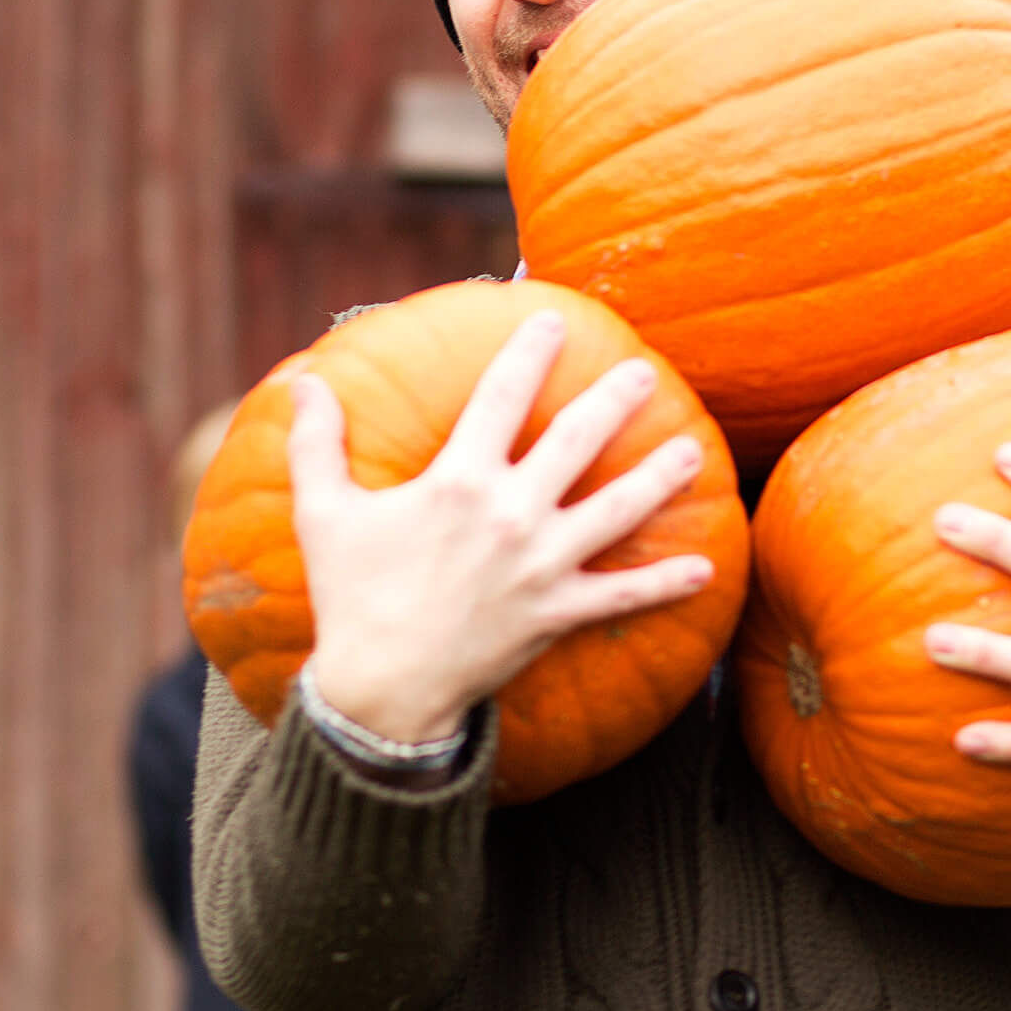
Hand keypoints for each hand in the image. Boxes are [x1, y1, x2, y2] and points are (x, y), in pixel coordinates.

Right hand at [291, 309, 714, 746]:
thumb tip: (303, 381)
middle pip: (577, 440)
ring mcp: (541, 565)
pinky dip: (666, 585)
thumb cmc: (350, 597)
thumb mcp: (323, 514)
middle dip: (614, 399)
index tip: (554, 321)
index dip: (529, 352)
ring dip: (659, 478)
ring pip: (617, 510)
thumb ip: (314, 444)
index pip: (502, 396)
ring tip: (692, 451)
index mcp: (458, 480)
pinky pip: (623, 596)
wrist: (381, 689)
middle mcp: (510, 513)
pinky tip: (707, 569)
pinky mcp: (558, 615)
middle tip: (643, 370)